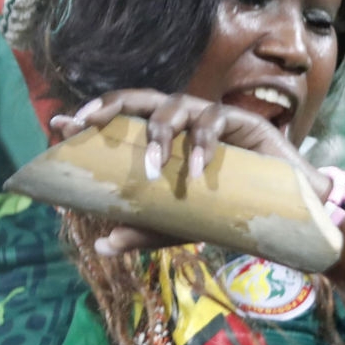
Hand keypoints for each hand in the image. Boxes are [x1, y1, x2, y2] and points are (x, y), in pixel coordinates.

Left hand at [50, 90, 330, 255]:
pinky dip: (202, 146)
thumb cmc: (227, 209)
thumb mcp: (178, 225)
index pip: (120, 118)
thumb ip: (144, 231)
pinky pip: (214, 122)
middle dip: (110, 105)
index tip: (60, 126)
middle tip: (89, 123)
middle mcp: (180, 121)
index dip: (90, 116)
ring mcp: (209, 116)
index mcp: (161, 138)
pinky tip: (199, 173)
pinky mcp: (239, 120)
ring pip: (173, 106)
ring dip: (159, 135)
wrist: (284, 212)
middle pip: (139, 98)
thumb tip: (102, 246)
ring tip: (155, 170)